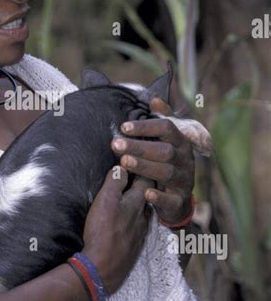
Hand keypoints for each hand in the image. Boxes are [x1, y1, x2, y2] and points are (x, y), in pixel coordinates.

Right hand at [82, 166, 152, 293]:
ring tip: (131, 196)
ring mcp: (140, 233)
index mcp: (137, 203)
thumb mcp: (105, 201)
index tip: (139, 158)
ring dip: (139, 203)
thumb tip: (122, 165)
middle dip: (143, 184)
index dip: (143, 167)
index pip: (146, 179)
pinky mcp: (134, 247)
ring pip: (143, 212)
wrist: (102, 269)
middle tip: (136, 174)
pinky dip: (134, 220)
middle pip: (147, 196)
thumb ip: (114, 182)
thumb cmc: (103, 232)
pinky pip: (137, 227)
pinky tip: (127, 222)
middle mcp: (142, 217)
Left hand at [111, 97, 194, 225]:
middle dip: (139, 146)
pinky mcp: (179, 200)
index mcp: (181, 141)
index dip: (145, 126)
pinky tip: (146, 192)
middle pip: (164, 150)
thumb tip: (154, 100)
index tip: (123, 127)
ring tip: (124, 162)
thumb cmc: (167, 162)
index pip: (167, 128)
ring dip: (144, 166)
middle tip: (115, 144)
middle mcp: (185, 159)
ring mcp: (184, 180)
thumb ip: (161, 119)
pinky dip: (159, 196)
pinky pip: (171, 199)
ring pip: (166, 172)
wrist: (178, 197)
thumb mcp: (167, 140)